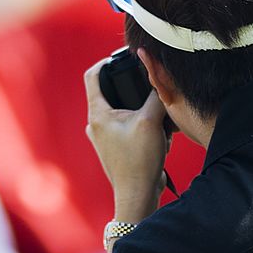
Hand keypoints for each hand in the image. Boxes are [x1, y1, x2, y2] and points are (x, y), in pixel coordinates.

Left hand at [84, 58, 169, 220]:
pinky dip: (142, 125)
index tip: (120, 57)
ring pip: (121, 110)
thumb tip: (159, 78)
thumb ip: (155, 96)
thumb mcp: (150, 121)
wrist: (138, 195)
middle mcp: (96, 123)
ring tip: (156, 120)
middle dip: (131, 89)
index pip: (92, 76)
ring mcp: (103, 136)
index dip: (105, 61)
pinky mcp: (114, 146)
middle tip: (148, 88)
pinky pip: (127, 126)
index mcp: (97, 114)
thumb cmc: (139, 160)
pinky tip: (157, 136)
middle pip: (110, 92)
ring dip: (140, 111)